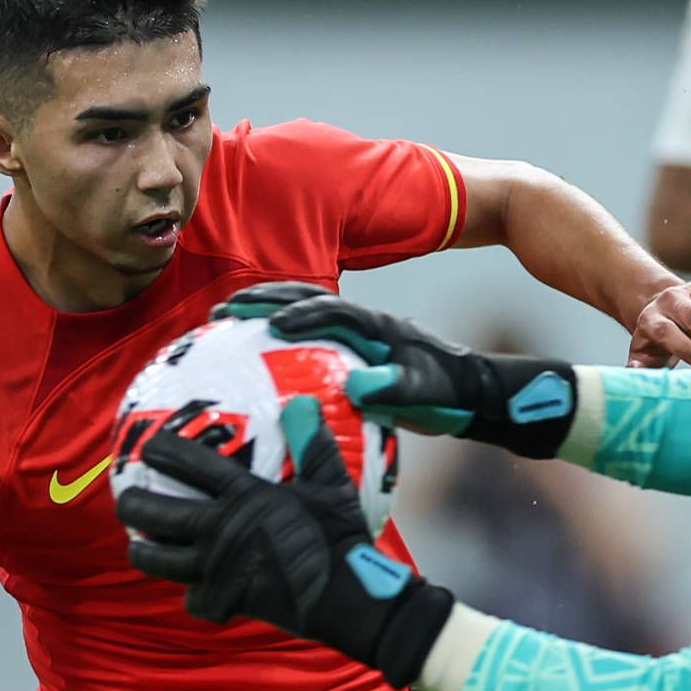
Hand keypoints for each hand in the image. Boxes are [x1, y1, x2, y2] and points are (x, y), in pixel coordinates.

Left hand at [119, 399, 455, 688]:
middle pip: (159, 516)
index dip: (165, 452)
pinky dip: (193, 594)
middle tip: (126, 500)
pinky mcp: (228, 599)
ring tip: (138, 546)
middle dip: (134, 505)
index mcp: (245, 497)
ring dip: (146, 553)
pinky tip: (194, 589)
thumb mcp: (332, 485)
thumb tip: (303, 402)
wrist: (345, 595)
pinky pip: (196, 599)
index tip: (148, 446)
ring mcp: (219, 568)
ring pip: (163, 561)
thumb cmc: (339, 537)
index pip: (193, 465)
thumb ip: (312, 443)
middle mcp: (221, 530)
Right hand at [221, 284, 581, 458]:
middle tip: (223, 312)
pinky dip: (274, 337)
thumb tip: (356, 387)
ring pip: (302, 311)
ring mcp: (354, 334)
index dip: (299, 315)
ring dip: (264, 311)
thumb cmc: (447, 392)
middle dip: (263, 300)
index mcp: (376, 325)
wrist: (467, 392)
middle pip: (305, 297)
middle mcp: (361, 323)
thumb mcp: (424, 393)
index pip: (330, 311)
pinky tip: (248, 355)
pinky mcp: (349, 351)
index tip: (267, 326)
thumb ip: (394, 389)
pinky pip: (305, 337)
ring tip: (225, 322)